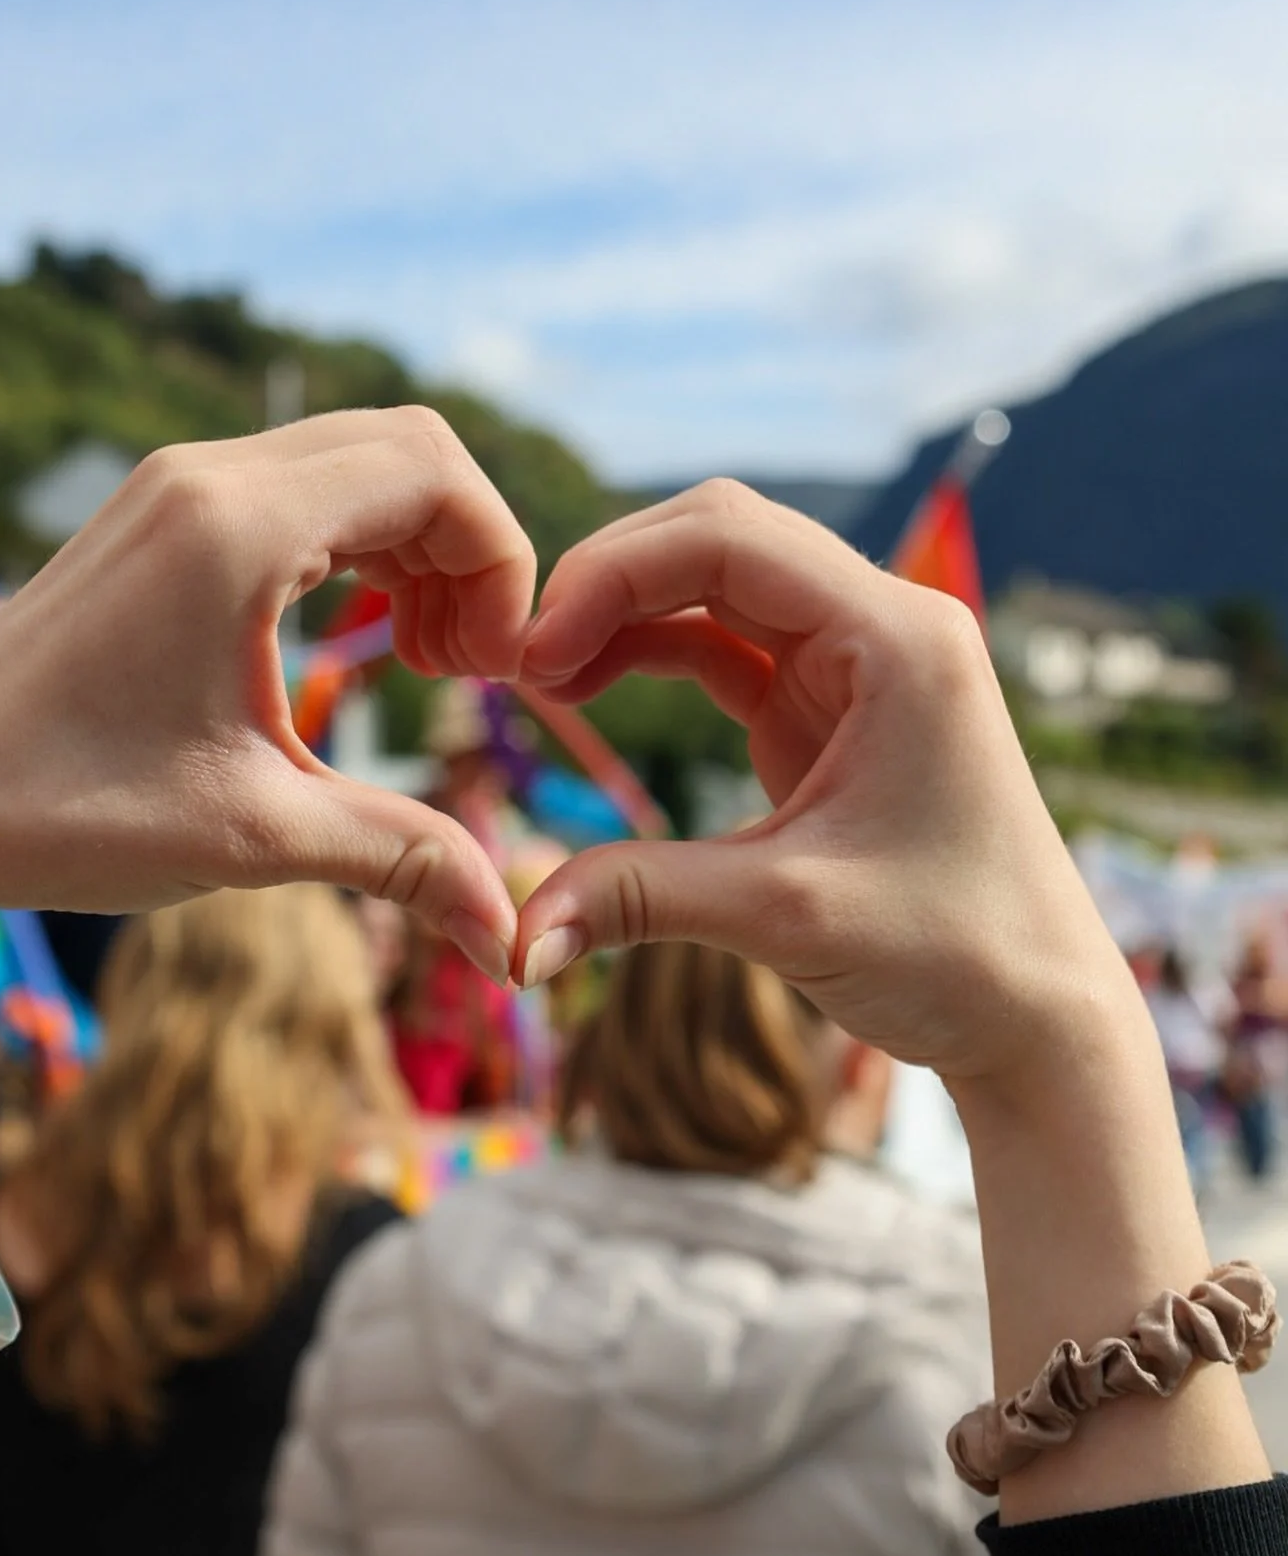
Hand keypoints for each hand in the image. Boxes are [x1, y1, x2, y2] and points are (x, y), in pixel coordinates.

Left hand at [0, 408, 533, 980]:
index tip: (494, 671)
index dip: (500, 562)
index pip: (433, 470)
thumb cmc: (61, 810)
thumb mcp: (254, 835)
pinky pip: (301, 489)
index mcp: (236, 527)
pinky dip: (360, 545)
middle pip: (408, 448)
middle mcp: (207, 477)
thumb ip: (403, 857)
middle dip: (470, 550)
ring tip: (421, 659)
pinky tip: (358, 637)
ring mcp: (176, 487)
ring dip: (418, 547)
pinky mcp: (160, 516)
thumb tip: (512, 935)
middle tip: (466, 668)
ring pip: (357, 461)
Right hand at [516, 481, 1137, 1084]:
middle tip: (522, 657)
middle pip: (721, 538)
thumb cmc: (953, 956)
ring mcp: (858, 663)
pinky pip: (728, 647)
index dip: (615, 575)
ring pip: (719, 586)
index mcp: (898, 638)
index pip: (731, 539)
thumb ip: (643, 898)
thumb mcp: (786, 916)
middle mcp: (884, 626)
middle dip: (613, 581)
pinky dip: (655, 655)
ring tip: (540, 675)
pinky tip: (588, 686)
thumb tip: (517, 940)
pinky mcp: (832, 709)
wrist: (1038, 1017)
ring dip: (627, 614)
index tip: (533, 653)